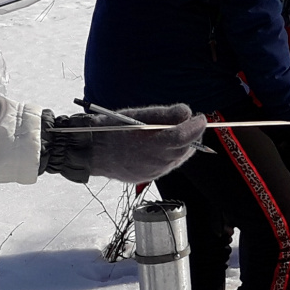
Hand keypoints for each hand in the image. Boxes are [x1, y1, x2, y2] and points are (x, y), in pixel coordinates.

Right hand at [43, 104, 205, 183]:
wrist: (88, 152)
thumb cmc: (108, 130)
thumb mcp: (136, 115)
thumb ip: (164, 114)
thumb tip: (186, 112)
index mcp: (150, 145)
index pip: (182, 137)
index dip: (195, 127)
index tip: (201, 118)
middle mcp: (153, 163)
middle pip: (184, 150)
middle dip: (193, 136)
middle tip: (193, 123)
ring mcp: (151, 173)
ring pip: (177, 159)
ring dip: (183, 146)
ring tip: (179, 132)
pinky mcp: (147, 177)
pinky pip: (166, 166)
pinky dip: (171, 154)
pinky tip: (164, 145)